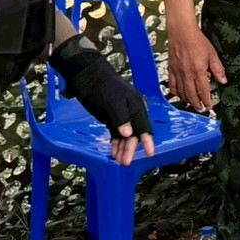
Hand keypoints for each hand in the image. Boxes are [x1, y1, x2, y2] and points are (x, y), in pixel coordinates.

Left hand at [50, 34, 157, 165]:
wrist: (90, 78)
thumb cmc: (105, 87)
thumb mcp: (114, 102)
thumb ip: (122, 119)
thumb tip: (128, 134)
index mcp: (136, 108)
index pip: (144, 128)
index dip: (148, 141)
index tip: (150, 153)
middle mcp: (131, 115)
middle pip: (134, 136)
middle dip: (131, 149)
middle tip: (126, 161)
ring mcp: (121, 118)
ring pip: (125, 138)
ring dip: (123, 149)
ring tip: (120, 162)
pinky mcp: (111, 120)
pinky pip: (116, 135)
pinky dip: (116, 144)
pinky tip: (114, 153)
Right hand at [167, 22, 226, 113]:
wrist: (181, 32)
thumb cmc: (197, 41)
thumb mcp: (212, 54)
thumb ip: (218, 69)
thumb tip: (223, 81)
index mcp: (198, 70)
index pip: (203, 90)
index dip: (207, 100)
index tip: (210, 106)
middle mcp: (187, 74)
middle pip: (191, 94)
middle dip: (197, 104)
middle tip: (201, 109)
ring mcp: (178, 72)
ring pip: (181, 91)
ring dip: (187, 100)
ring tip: (192, 104)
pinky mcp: (171, 69)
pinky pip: (172, 84)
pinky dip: (175, 92)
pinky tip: (179, 95)